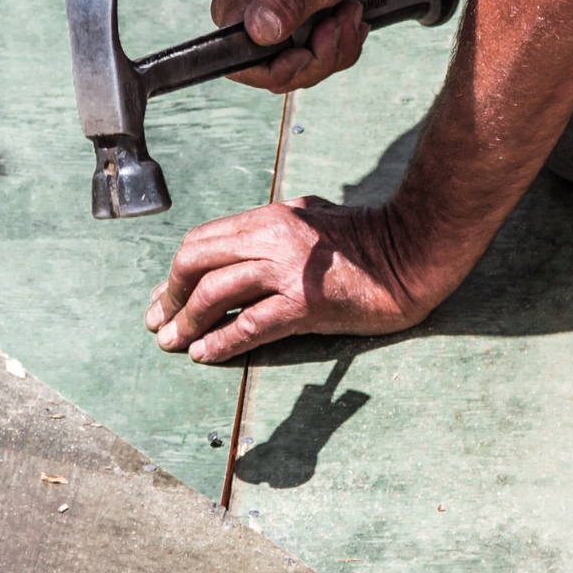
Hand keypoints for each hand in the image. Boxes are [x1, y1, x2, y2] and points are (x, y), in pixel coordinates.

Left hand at [144, 197, 429, 360]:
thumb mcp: (313, 218)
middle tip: (159, 321)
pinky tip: (205, 355)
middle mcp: (273, 237)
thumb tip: (238, 248)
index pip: (203, 240)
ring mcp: (288, 269)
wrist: (412, 254)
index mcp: (272, 217)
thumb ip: (276, 229)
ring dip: (186, 323)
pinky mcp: (306, 302)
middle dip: (169, 295)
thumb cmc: (367, 240)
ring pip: (214, 293)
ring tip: (172, 344)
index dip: (175, 272)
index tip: (164, 297)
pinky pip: (249, 325)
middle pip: (196, 261)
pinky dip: (221, 343)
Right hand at [213, 0, 365, 92]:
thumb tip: (261, 31)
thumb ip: (289, 1)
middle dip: (324, 55)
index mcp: (236, 10)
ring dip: (336, 46)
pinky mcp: (281, 27)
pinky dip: (337, 42)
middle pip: (280, 75)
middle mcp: (241, 23)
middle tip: (346, 14)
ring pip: (301, 68)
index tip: (322, 34)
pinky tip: (347, 15)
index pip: (251, 70)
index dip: (293, 67)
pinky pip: (310, 56)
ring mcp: (261, 26)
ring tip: (350, 9)